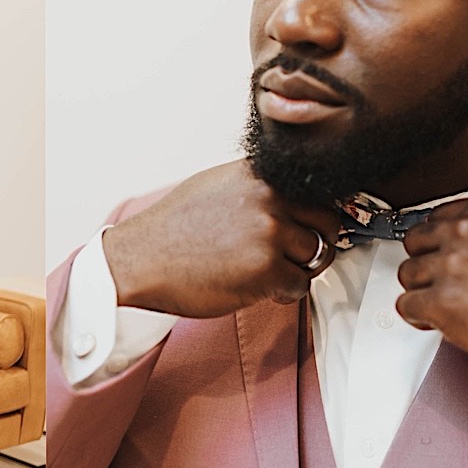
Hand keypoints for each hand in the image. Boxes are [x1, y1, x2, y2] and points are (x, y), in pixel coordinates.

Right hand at [101, 160, 345, 318]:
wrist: (138, 260)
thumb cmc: (172, 230)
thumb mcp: (216, 186)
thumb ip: (256, 187)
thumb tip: (290, 198)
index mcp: (258, 174)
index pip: (316, 188)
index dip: (315, 213)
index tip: (311, 226)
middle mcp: (269, 197)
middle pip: (328, 220)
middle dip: (317, 242)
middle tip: (296, 256)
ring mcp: (270, 232)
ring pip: (318, 255)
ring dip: (299, 270)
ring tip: (269, 273)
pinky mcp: (267, 268)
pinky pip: (299, 286)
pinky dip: (283, 293)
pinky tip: (256, 287)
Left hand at [396, 184, 467, 385]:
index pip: (435, 218)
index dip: (442, 245)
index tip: (454, 260)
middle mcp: (465, 233)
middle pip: (414, 243)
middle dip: (428, 265)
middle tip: (452, 286)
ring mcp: (451, 267)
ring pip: (407, 274)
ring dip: (424, 293)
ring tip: (454, 306)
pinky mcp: (442, 302)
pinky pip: (405, 305)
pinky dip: (420, 317)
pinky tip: (444, 321)